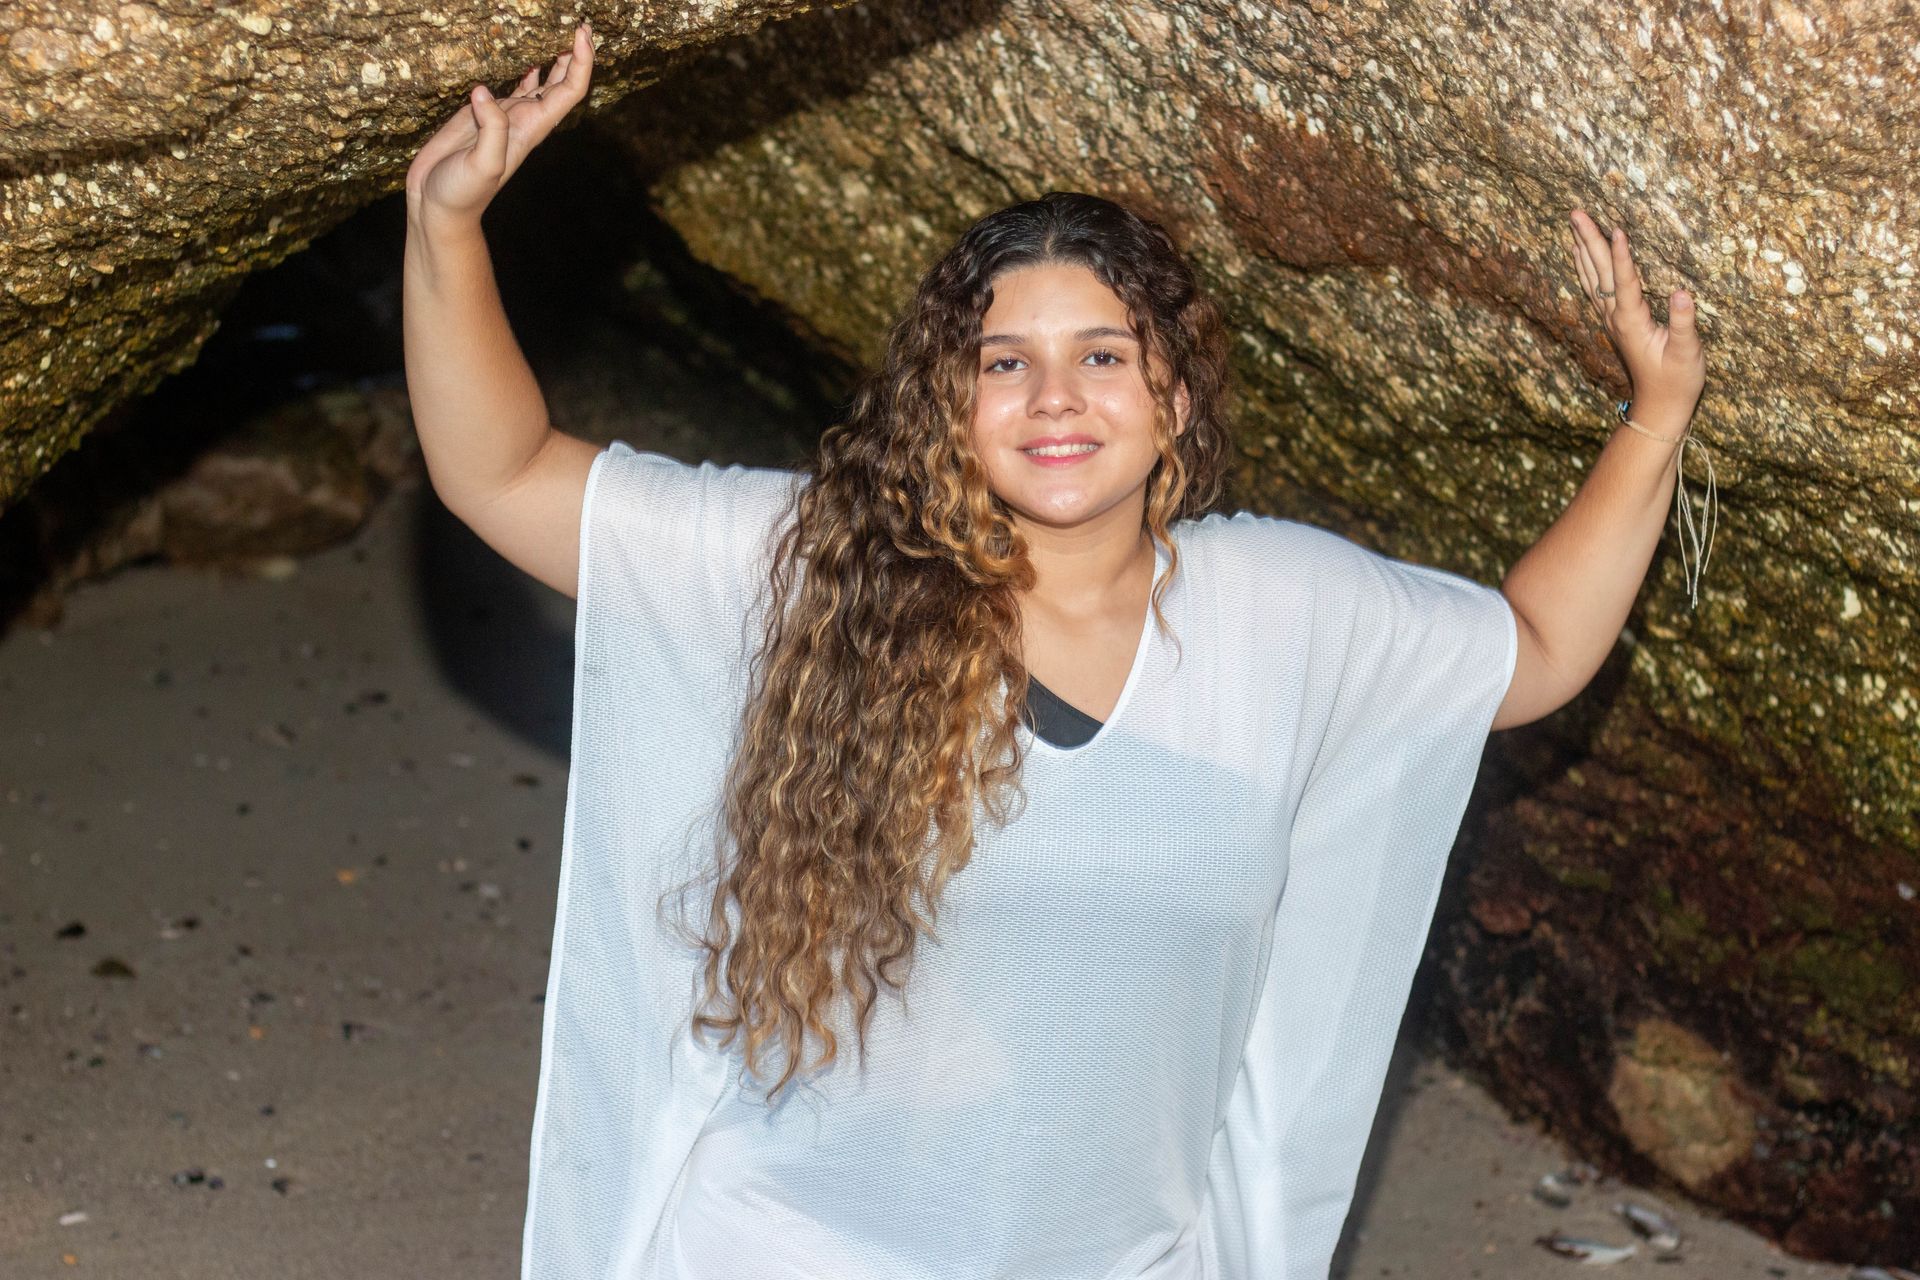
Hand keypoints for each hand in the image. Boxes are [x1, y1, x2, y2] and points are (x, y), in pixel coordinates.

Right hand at [405, 22, 594, 228]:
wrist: (439, 205)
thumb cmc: (462, 193)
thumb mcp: (482, 165)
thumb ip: (491, 129)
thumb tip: (485, 92)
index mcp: (532, 128)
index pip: (569, 90)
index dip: (580, 62)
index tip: (580, 33)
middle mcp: (525, 119)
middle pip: (562, 80)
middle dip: (574, 52)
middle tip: (579, 22)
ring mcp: (505, 115)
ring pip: (540, 79)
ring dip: (552, 56)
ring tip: (558, 28)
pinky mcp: (482, 113)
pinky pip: (510, 84)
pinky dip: (520, 65)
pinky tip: (524, 50)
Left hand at [1568, 208, 1704, 421]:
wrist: (1659, 406)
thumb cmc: (1677, 380)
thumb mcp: (1687, 353)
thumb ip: (1683, 323)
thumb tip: (1682, 293)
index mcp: (1632, 321)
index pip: (1624, 281)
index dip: (1621, 255)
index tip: (1616, 228)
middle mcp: (1615, 317)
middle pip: (1598, 272)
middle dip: (1589, 240)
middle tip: (1575, 212)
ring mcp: (1611, 319)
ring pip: (1592, 277)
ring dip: (1583, 248)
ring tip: (1574, 223)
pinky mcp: (1615, 322)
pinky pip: (1595, 287)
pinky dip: (1587, 266)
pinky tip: (1583, 254)